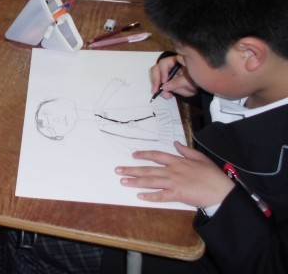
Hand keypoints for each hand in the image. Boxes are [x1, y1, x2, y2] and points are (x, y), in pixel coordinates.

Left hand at [116, 142, 234, 207]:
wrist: (221, 191)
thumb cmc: (213, 174)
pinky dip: (149, 196)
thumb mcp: (200, 157)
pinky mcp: (177, 195)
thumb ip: (186, 150)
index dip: (144, 155)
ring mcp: (174, 183)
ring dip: (135, 181)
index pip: (157, 155)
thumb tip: (176, 143)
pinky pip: (160, 196)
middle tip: (118, 170)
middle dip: (132, 169)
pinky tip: (139, 196)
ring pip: (150, 181)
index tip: (133, 155)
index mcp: (178, 161)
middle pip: (148, 169)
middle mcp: (172, 171)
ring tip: (123, 181)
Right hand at [149, 56, 196, 98]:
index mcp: (177, 61)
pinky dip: (162, 90)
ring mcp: (167, 72)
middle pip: (157, 69)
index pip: (164, 63)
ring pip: (156, 76)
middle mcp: (170, 65)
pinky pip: (159, 84)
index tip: (164, 81)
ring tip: (166, 95)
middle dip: (156, 80)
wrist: (202, 86)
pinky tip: (168, 95)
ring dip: (158, 86)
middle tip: (156, 90)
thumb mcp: (190, 82)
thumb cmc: (198, 81)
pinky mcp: (166, 80)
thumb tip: (164, 86)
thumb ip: (178, 83)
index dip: (162, 71)